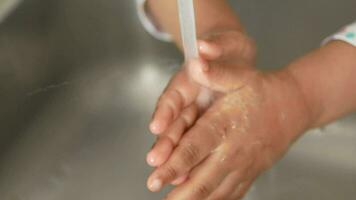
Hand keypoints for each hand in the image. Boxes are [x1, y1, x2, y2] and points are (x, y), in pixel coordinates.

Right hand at [147, 30, 255, 168]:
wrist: (232, 57)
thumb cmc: (227, 50)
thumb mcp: (225, 43)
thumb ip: (215, 45)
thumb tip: (204, 45)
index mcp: (189, 80)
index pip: (173, 95)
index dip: (165, 111)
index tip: (157, 126)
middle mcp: (187, 100)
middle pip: (173, 122)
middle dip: (165, 142)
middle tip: (156, 160)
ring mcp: (193, 114)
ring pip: (181, 137)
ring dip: (175, 157)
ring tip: (173, 178)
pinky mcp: (202, 125)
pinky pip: (194, 144)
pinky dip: (191, 161)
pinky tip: (189, 178)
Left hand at [147, 60, 311, 198]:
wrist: (293, 106)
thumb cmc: (262, 91)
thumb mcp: (240, 75)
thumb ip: (217, 71)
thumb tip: (196, 61)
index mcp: (225, 125)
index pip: (194, 148)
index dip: (173, 164)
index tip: (155, 178)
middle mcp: (233, 150)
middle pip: (203, 179)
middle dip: (180, 193)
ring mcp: (244, 165)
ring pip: (216, 191)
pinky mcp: (251, 173)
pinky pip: (232, 194)